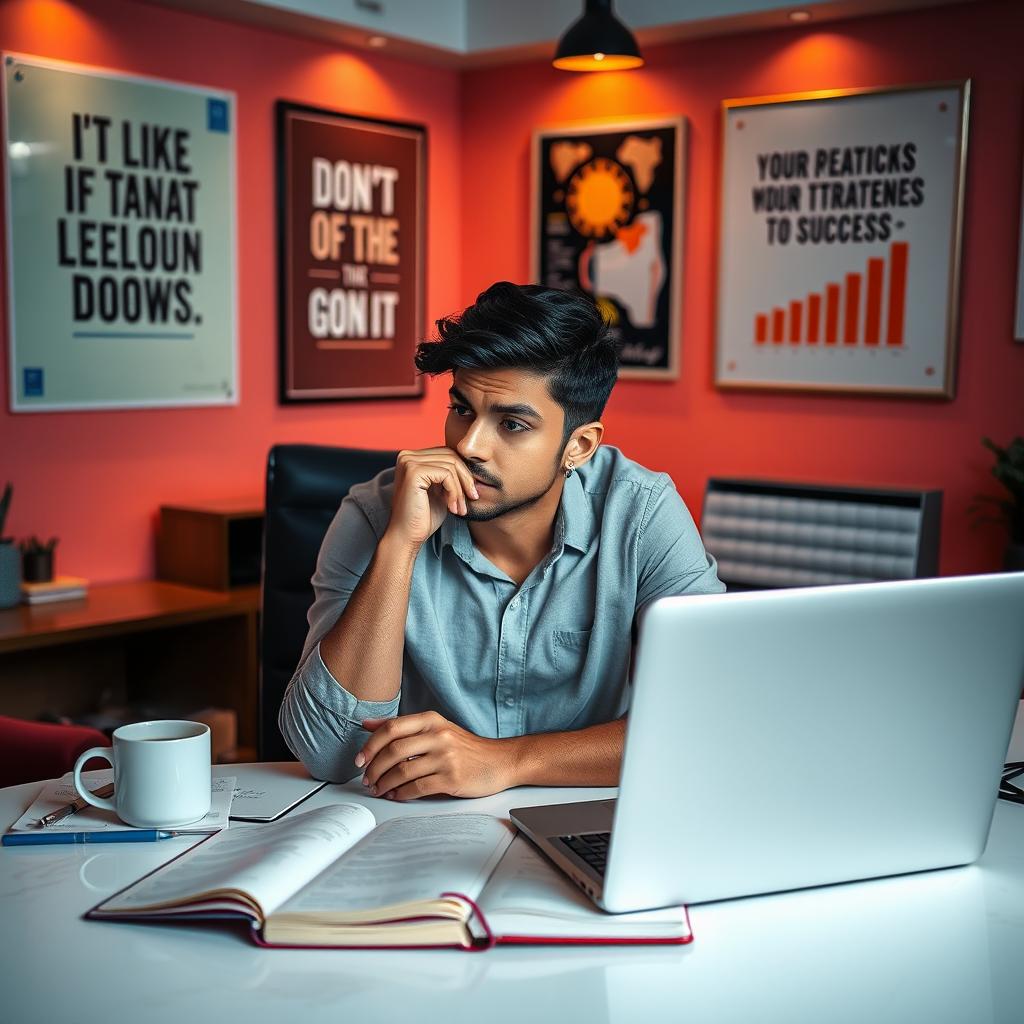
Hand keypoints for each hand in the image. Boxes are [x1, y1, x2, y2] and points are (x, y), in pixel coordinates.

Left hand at [355, 712, 514, 799]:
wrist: (499, 761)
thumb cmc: (465, 747)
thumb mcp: (436, 728)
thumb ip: (403, 726)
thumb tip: (367, 723)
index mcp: (432, 720)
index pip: (391, 728)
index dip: (370, 745)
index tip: (360, 759)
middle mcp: (438, 735)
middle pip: (393, 750)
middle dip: (374, 768)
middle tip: (367, 779)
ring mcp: (446, 757)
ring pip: (402, 771)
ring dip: (384, 784)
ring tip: (378, 789)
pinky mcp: (452, 778)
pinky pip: (417, 788)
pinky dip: (401, 794)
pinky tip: (396, 795)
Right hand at [385, 447, 479, 548]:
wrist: (407, 537)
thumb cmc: (423, 517)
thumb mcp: (441, 490)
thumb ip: (450, 475)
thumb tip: (473, 464)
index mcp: (412, 458)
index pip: (447, 453)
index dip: (464, 472)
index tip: (471, 493)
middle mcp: (407, 455)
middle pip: (451, 455)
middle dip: (466, 479)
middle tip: (472, 499)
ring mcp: (409, 462)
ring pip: (451, 465)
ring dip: (461, 489)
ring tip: (460, 508)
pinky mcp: (414, 472)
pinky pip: (446, 474)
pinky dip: (454, 492)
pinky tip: (452, 508)